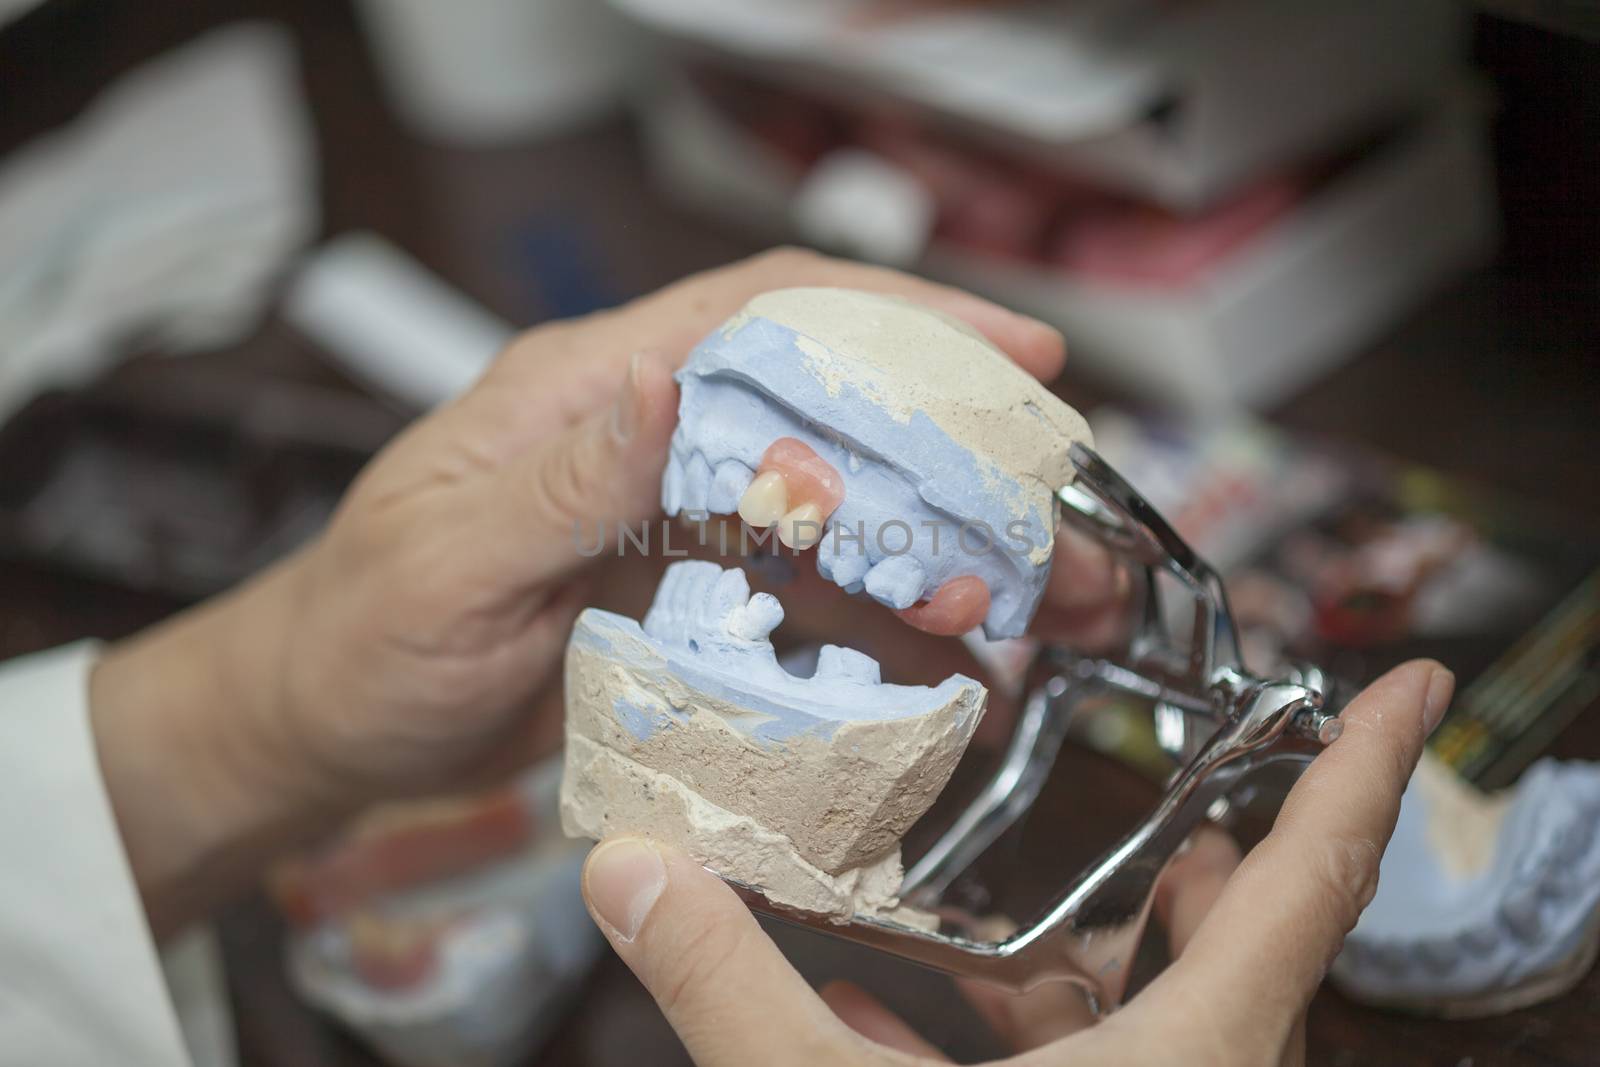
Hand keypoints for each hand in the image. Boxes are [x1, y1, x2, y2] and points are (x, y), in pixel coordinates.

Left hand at [87, 248, 1114, 933]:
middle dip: (960, 456)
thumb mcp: (448, 561)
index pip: (766, 314)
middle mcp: (655, 443)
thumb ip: (564, 479)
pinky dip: (882, 631)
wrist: (329, 728)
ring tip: (1046, 602)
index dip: (900, 319)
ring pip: (837, 517)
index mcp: (593, 392)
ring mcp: (679, 526)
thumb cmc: (363, 636)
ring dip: (942, 554)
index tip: (1016, 350)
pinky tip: (952, 666)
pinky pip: (805, 606)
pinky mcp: (689, 604)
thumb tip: (667, 380)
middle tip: (1066, 517)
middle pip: (833, 416)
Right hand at [580, 660, 1455, 1066]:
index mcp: (1200, 1057)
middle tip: (1181, 810)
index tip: (1413, 678)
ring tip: (1029, 914)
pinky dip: (1018, 1052)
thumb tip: (631, 873)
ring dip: (1100, 971)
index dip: (1366, 759)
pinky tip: (908, 1021)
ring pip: (1167, 1033)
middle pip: (1248, 952)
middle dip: (1211, 874)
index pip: (1316, 871)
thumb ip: (733, 993)